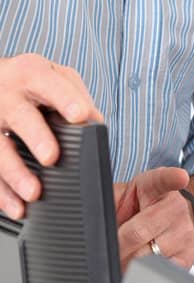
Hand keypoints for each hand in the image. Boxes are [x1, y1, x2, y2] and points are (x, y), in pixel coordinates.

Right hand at [0, 54, 100, 217]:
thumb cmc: (29, 84)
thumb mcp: (53, 78)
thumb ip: (75, 96)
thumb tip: (95, 123)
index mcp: (32, 74)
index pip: (51, 85)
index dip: (66, 100)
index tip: (80, 116)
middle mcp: (7, 94)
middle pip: (20, 116)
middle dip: (36, 136)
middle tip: (51, 157)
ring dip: (15, 172)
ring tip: (33, 193)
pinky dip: (1, 192)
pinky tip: (14, 207)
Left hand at [114, 168, 193, 270]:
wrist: (177, 222)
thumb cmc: (144, 208)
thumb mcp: (124, 196)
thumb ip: (107, 201)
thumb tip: (88, 218)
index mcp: (157, 187)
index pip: (165, 180)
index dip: (172, 178)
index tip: (180, 178)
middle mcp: (176, 208)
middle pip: (138, 233)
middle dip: (117, 245)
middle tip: (110, 248)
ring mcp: (184, 234)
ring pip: (145, 258)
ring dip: (127, 262)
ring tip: (125, 255)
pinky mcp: (187, 258)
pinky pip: (156, 272)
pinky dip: (142, 273)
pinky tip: (141, 265)